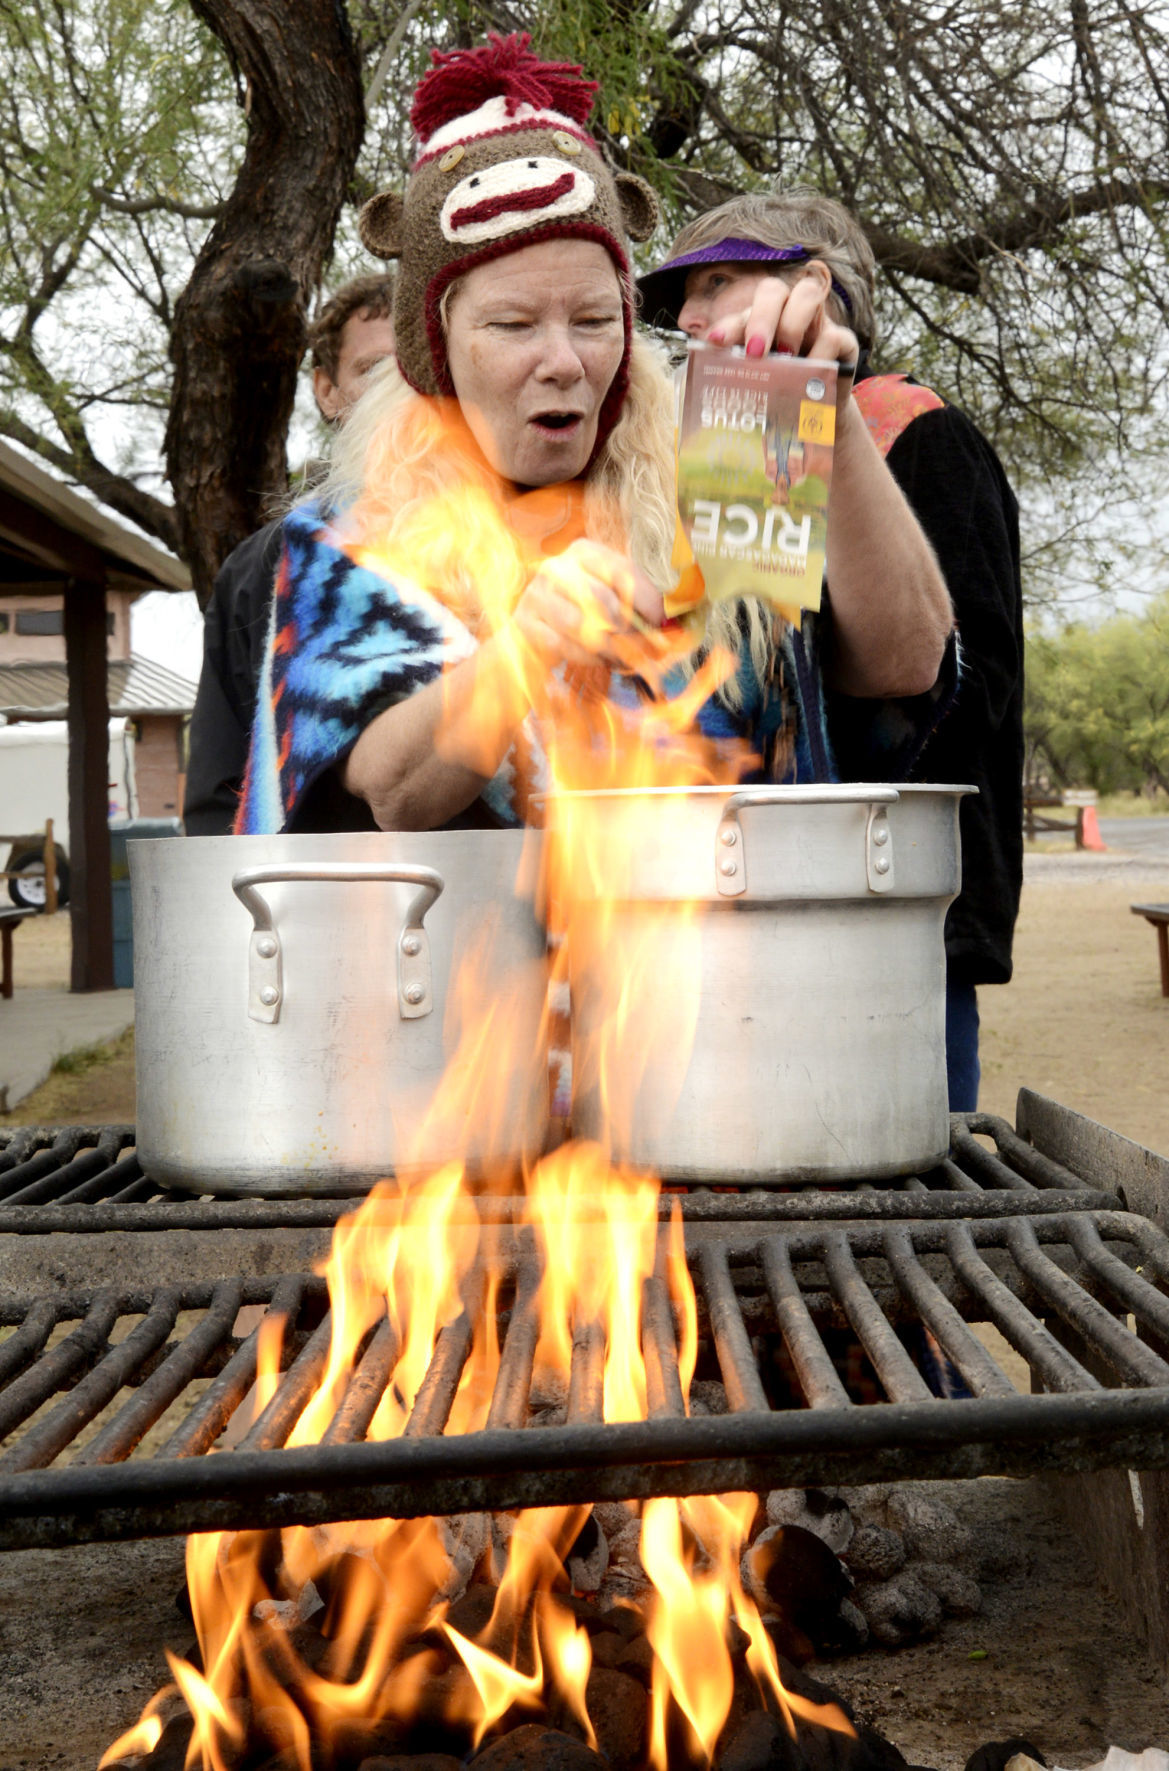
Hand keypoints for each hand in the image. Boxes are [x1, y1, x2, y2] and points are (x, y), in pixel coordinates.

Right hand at [512, 538, 667, 670]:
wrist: (530, 636)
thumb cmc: (579, 616)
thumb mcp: (607, 599)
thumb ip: (635, 604)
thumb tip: (669, 624)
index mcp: (584, 552)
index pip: (622, 571)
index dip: (647, 599)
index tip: (661, 622)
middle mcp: (557, 567)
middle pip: (604, 600)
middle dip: (630, 630)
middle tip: (645, 649)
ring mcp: (537, 594)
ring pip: (584, 626)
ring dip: (611, 648)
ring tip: (624, 658)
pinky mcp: (525, 623)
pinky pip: (565, 646)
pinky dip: (589, 658)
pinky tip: (599, 661)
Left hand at [706, 263, 857, 393]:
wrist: (813, 419)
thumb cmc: (777, 396)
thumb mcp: (754, 385)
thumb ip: (736, 373)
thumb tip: (710, 373)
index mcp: (760, 321)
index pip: (743, 312)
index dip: (729, 325)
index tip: (715, 343)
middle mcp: (787, 312)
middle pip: (773, 290)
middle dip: (761, 318)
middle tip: (753, 353)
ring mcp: (817, 322)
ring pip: (808, 293)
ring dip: (791, 325)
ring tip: (784, 358)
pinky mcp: (843, 341)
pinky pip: (833, 335)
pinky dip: (819, 355)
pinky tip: (808, 377)